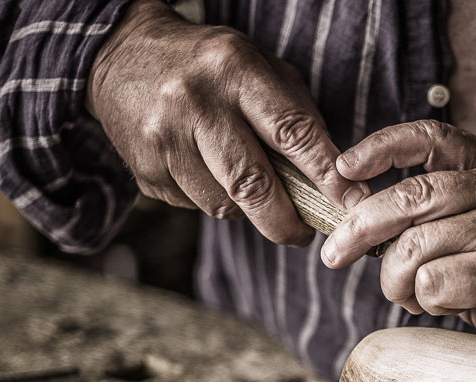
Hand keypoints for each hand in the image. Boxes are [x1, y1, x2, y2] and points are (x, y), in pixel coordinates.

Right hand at [85, 0, 367, 245]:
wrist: (121, 55)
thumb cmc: (210, 65)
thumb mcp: (260, 68)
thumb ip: (299, 117)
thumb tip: (337, 181)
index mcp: (234, 69)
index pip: (292, 134)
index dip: (327, 177)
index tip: (354, 205)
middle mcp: (195, 103)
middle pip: (254, 186)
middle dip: (287, 221)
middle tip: (305, 233)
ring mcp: (164, 139)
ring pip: (226, 205)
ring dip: (249, 209)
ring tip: (249, 184)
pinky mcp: (145, 170)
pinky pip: (196, 206)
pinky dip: (216, 200)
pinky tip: (209, 171)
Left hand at [321, 119, 475, 358]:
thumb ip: (431, 215)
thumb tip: (356, 220)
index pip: (431, 137)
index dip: (381, 147)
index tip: (343, 167)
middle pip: (412, 196)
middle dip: (360, 228)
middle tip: (335, 254)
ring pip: (417, 247)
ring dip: (397, 281)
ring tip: (411, 295)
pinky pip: (435, 282)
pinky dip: (427, 301)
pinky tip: (446, 305)